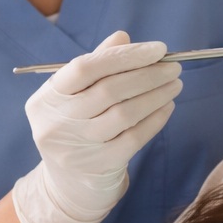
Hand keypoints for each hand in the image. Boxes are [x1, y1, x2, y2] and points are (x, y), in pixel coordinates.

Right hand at [13, 31, 182, 222]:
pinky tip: (168, 107)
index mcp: (46, 98)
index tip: (158, 49)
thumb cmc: (75, 126)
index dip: (124, 56)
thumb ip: (97, 64)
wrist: (68, 184)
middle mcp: (56, 123)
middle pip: (108, 90)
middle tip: (174, 67)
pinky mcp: (100, 166)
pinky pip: (135, 137)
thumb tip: (123, 37)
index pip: (84, 68)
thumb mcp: (75, 95)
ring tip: (175, 85)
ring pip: (125, 113)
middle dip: (147, 74)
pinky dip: (156, 119)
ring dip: (156, 95)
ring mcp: (78, 147)